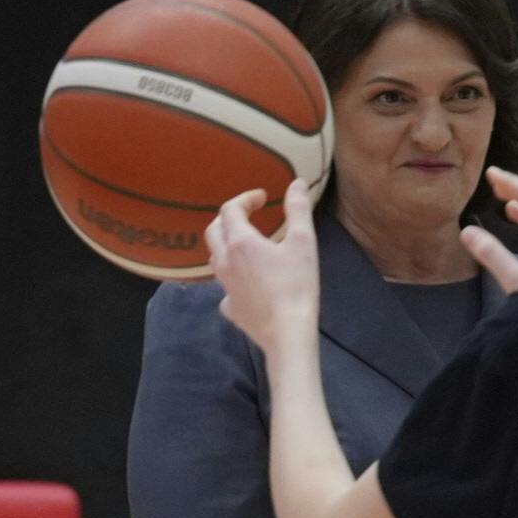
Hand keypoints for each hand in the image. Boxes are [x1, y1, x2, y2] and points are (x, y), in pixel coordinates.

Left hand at [206, 180, 317, 348]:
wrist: (287, 333)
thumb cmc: (296, 285)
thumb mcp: (303, 242)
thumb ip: (298, 209)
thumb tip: (297, 183)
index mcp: (240, 242)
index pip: (230, 209)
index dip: (244, 198)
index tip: (262, 197)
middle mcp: (225, 262)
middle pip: (213, 231)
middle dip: (228, 218)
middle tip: (248, 215)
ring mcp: (224, 287)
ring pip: (216, 258)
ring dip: (227, 244)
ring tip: (247, 243)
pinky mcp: (230, 308)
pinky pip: (225, 288)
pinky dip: (233, 277)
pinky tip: (246, 283)